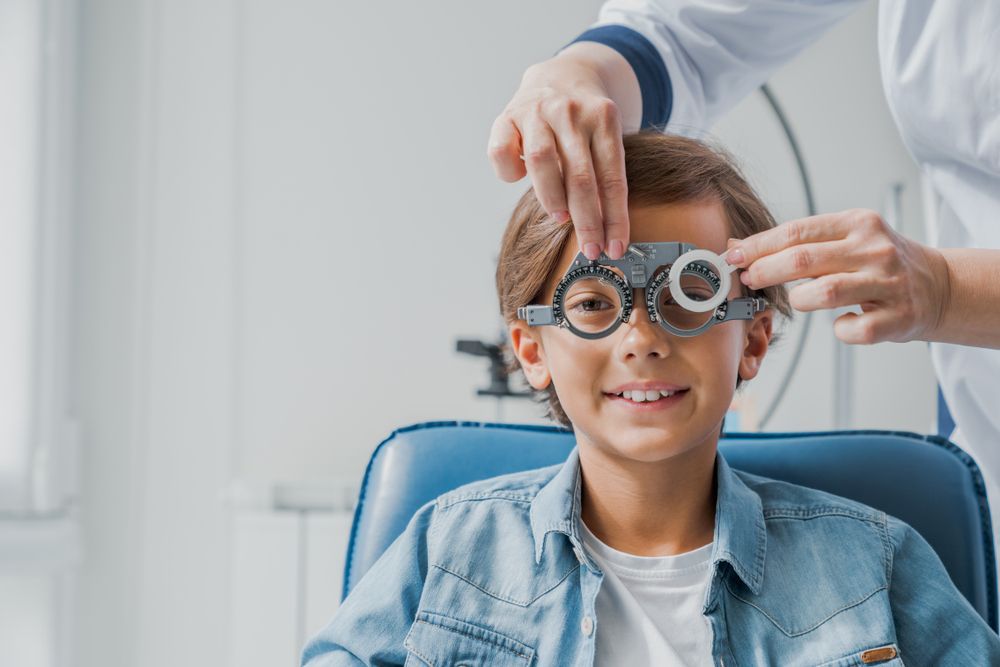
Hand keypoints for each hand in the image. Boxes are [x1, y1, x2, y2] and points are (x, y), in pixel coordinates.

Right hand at [488, 45, 637, 259]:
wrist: (559, 74)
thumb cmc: (583, 122)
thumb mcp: (604, 136)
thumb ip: (604, 172)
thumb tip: (607, 231)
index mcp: (603, 118)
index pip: (612, 177)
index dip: (614, 217)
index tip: (615, 247)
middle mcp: (571, 112)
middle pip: (581, 174)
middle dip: (587, 219)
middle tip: (590, 248)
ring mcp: (537, 111)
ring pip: (542, 161)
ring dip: (552, 197)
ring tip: (560, 220)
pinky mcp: (507, 115)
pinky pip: (502, 150)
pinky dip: (509, 172)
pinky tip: (518, 179)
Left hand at [726, 209, 949, 344]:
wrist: (938, 286)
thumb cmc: (877, 263)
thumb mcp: (844, 240)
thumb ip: (796, 243)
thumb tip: (737, 248)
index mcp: (858, 224)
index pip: (796, 231)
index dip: (759, 246)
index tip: (733, 256)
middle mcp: (875, 249)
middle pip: (804, 260)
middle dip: (767, 271)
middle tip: (749, 279)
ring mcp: (889, 283)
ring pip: (826, 293)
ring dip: (800, 300)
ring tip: (799, 300)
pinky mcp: (899, 317)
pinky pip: (854, 330)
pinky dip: (840, 330)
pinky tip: (842, 322)